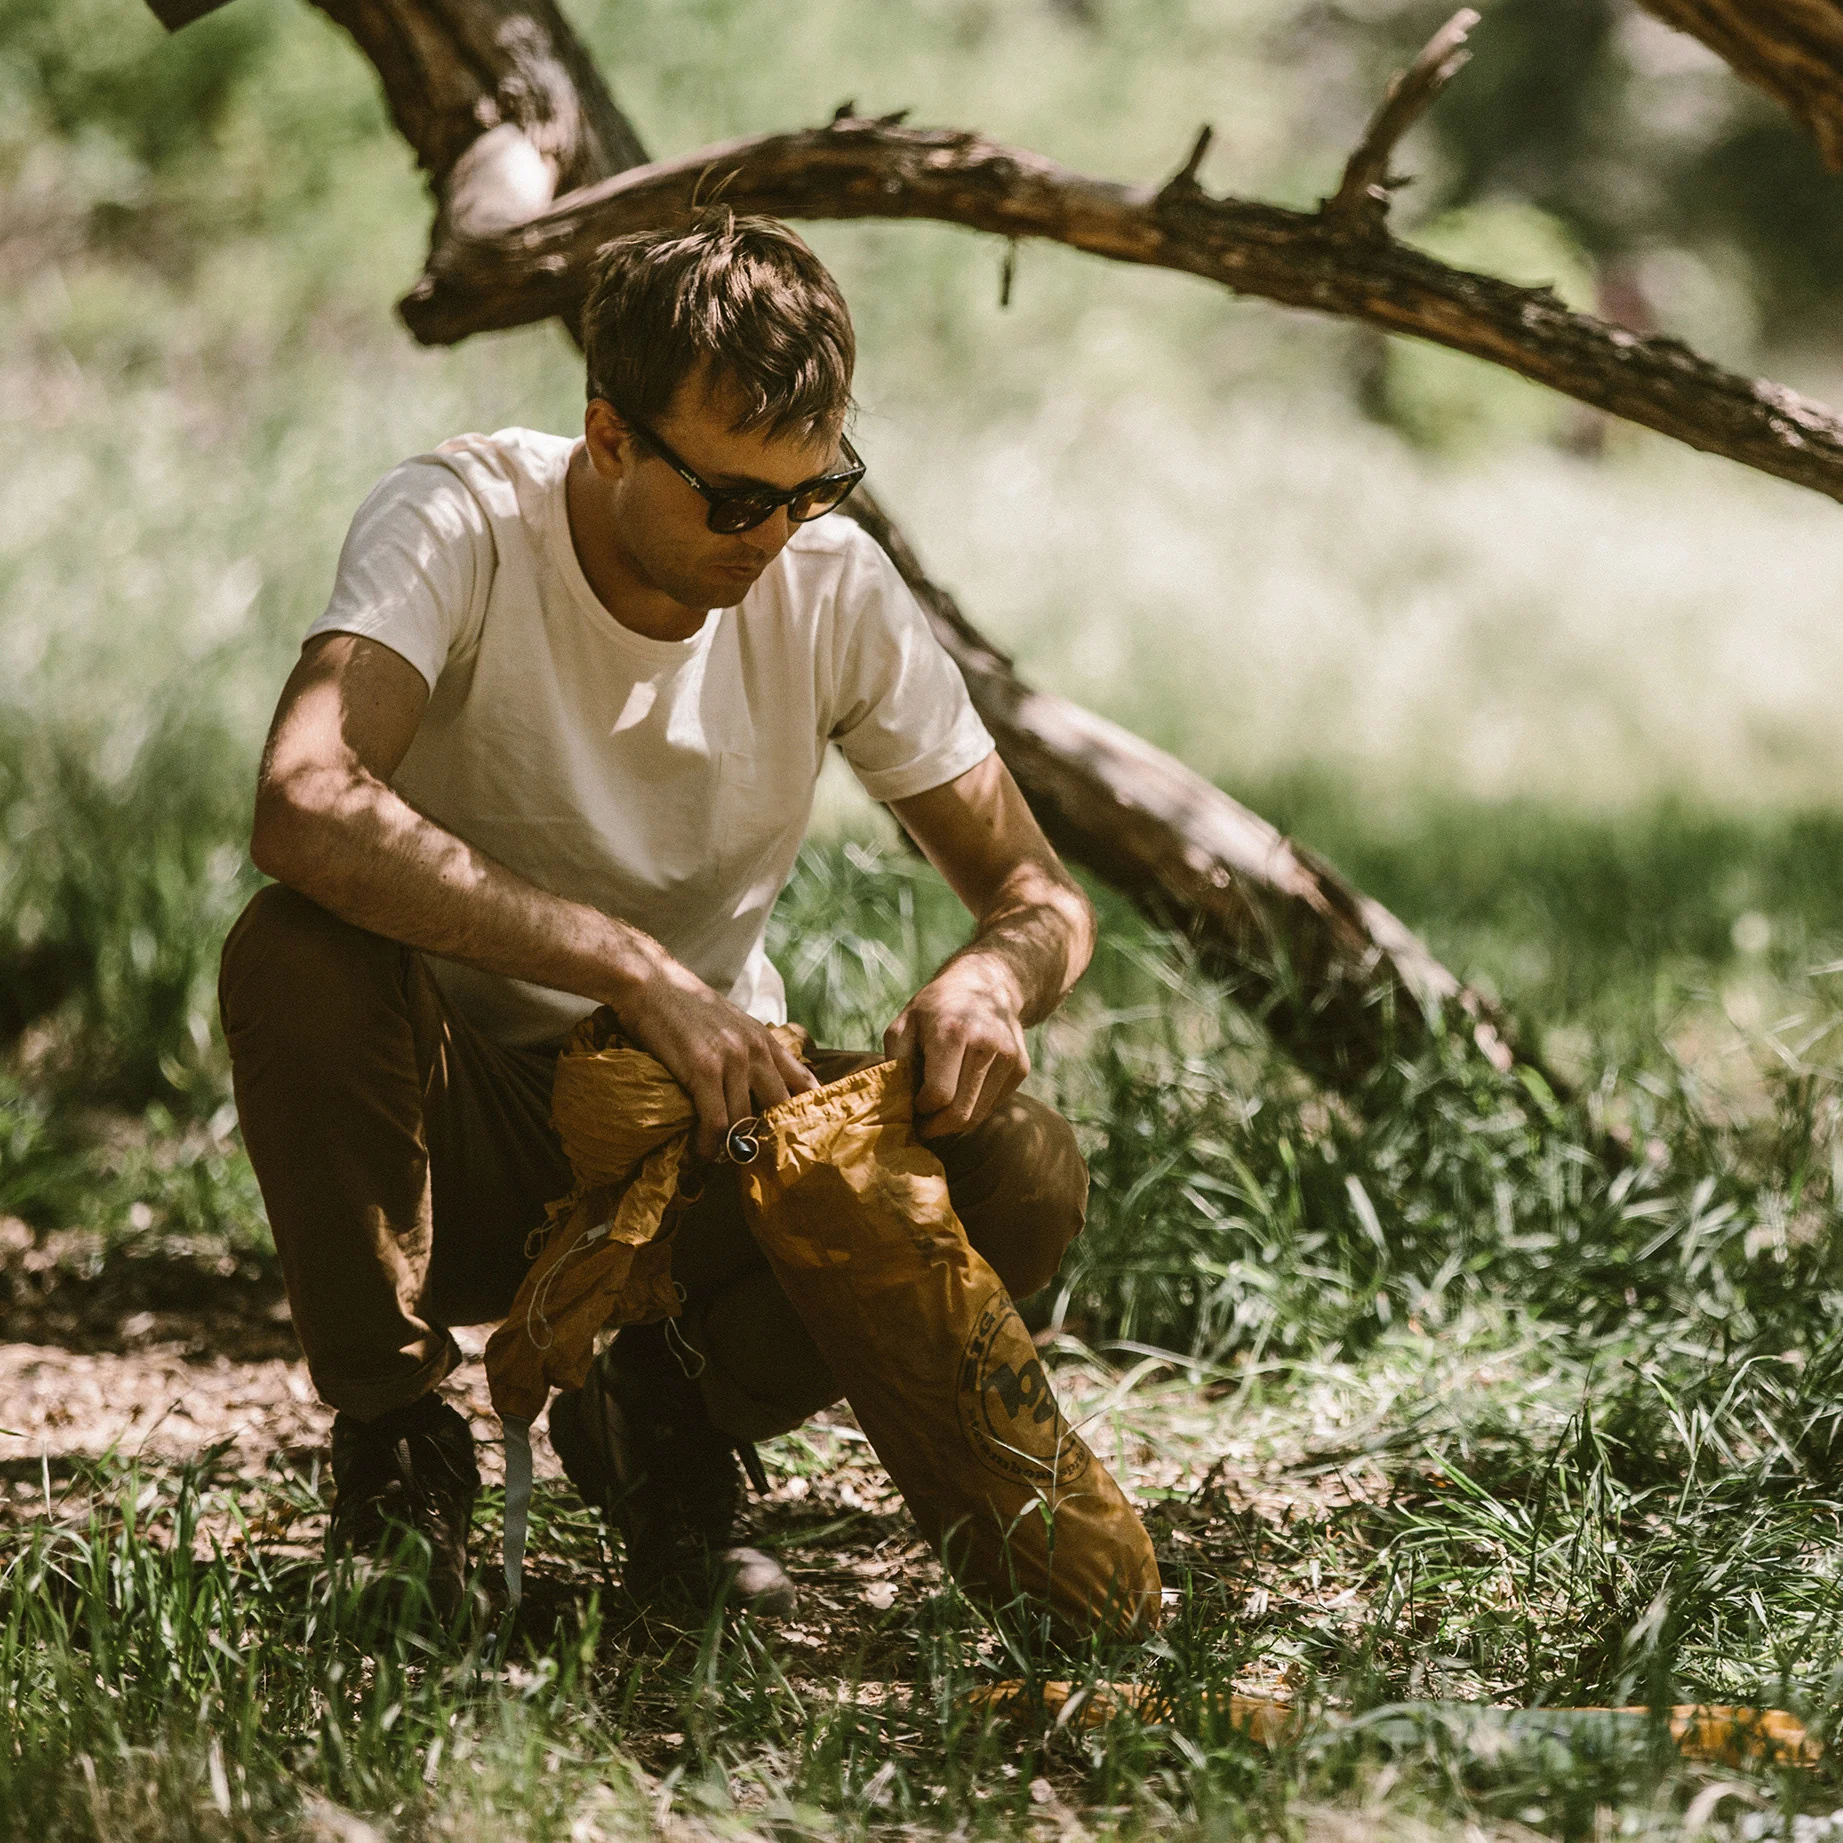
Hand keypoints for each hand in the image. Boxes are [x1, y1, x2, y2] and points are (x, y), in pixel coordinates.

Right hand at [618, 954, 815, 1158]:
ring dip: (731, 1147)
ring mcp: (732, 1061)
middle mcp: (755, 1051)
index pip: (803, 1081)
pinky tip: (700, 1152)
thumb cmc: (683, 1005)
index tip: (801, 1134)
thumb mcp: (729, 1022)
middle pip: (779, 1108)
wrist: (650, 983)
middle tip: (752, 1156)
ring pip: (744, 1122)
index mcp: (763, 1040)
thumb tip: (754, 1082)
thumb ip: (748, 1048)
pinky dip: (709, 1145)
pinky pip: (716, 1123)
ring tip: (718, 1158)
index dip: (807, 1112)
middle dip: (768, 1137)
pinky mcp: (703, 1071)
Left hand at [884, 956, 1028, 1137]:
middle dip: (936, 1127)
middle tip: (922, 1126)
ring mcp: (1008, 1056)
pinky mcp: (1020, 1067)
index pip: (938, 1094)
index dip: (920, 1109)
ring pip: (978, 1115)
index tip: (911, 1106)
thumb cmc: (935, 1008)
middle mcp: (985, 1044)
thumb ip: (895, 1062)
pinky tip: (960, 1092)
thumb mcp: (904, 1024)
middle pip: (961, 1112)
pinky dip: (973, 1108)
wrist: (986, 983)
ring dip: (954, 1122)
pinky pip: (992, 1105)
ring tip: (937, 1112)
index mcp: (952, 1032)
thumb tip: (893, 1104)